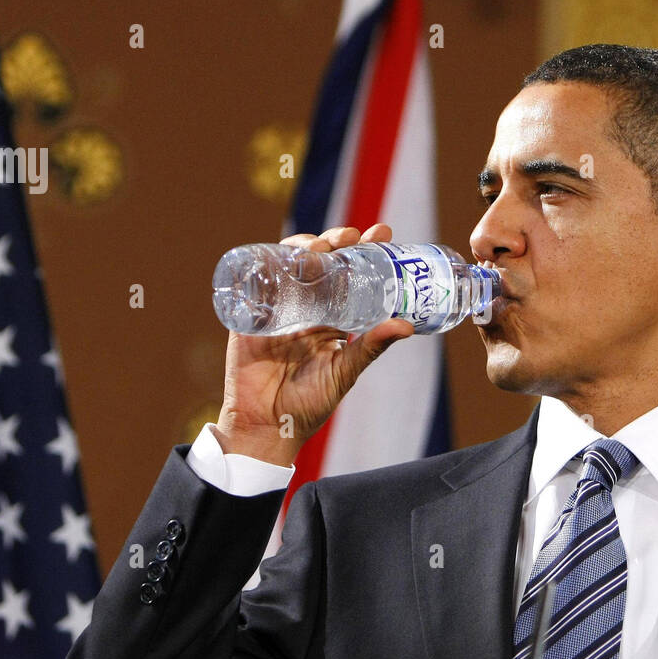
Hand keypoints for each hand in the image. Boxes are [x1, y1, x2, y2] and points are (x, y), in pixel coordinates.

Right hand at [214, 224, 414, 465]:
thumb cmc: (309, 404)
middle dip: (338, 239)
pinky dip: (266, 262)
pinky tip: (282, 252)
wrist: (266, 425)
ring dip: (306, 246)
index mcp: (332, 317)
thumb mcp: (345, 371)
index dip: (365, 250)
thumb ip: (371, 347)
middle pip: (322, 261)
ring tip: (323, 245)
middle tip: (354, 234)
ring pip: (291, 264)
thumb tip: (407, 325)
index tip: (383, 233)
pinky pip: (256, 281)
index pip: (351, 275)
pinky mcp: (249, 314)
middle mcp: (306, 307)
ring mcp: (278, 307)